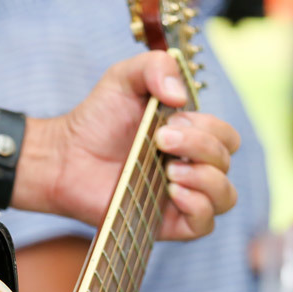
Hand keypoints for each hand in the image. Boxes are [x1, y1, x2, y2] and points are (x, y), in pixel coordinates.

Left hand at [32, 51, 239, 240]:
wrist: (66, 157)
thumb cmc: (97, 120)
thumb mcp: (124, 78)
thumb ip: (156, 67)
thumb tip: (182, 96)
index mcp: (191, 137)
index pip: (226, 137)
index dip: (207, 128)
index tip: (170, 121)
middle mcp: (193, 167)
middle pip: (226, 162)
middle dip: (199, 147)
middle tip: (160, 140)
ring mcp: (183, 197)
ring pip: (226, 196)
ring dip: (204, 178)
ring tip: (169, 170)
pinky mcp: (168, 224)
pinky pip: (205, 224)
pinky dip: (198, 206)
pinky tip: (172, 191)